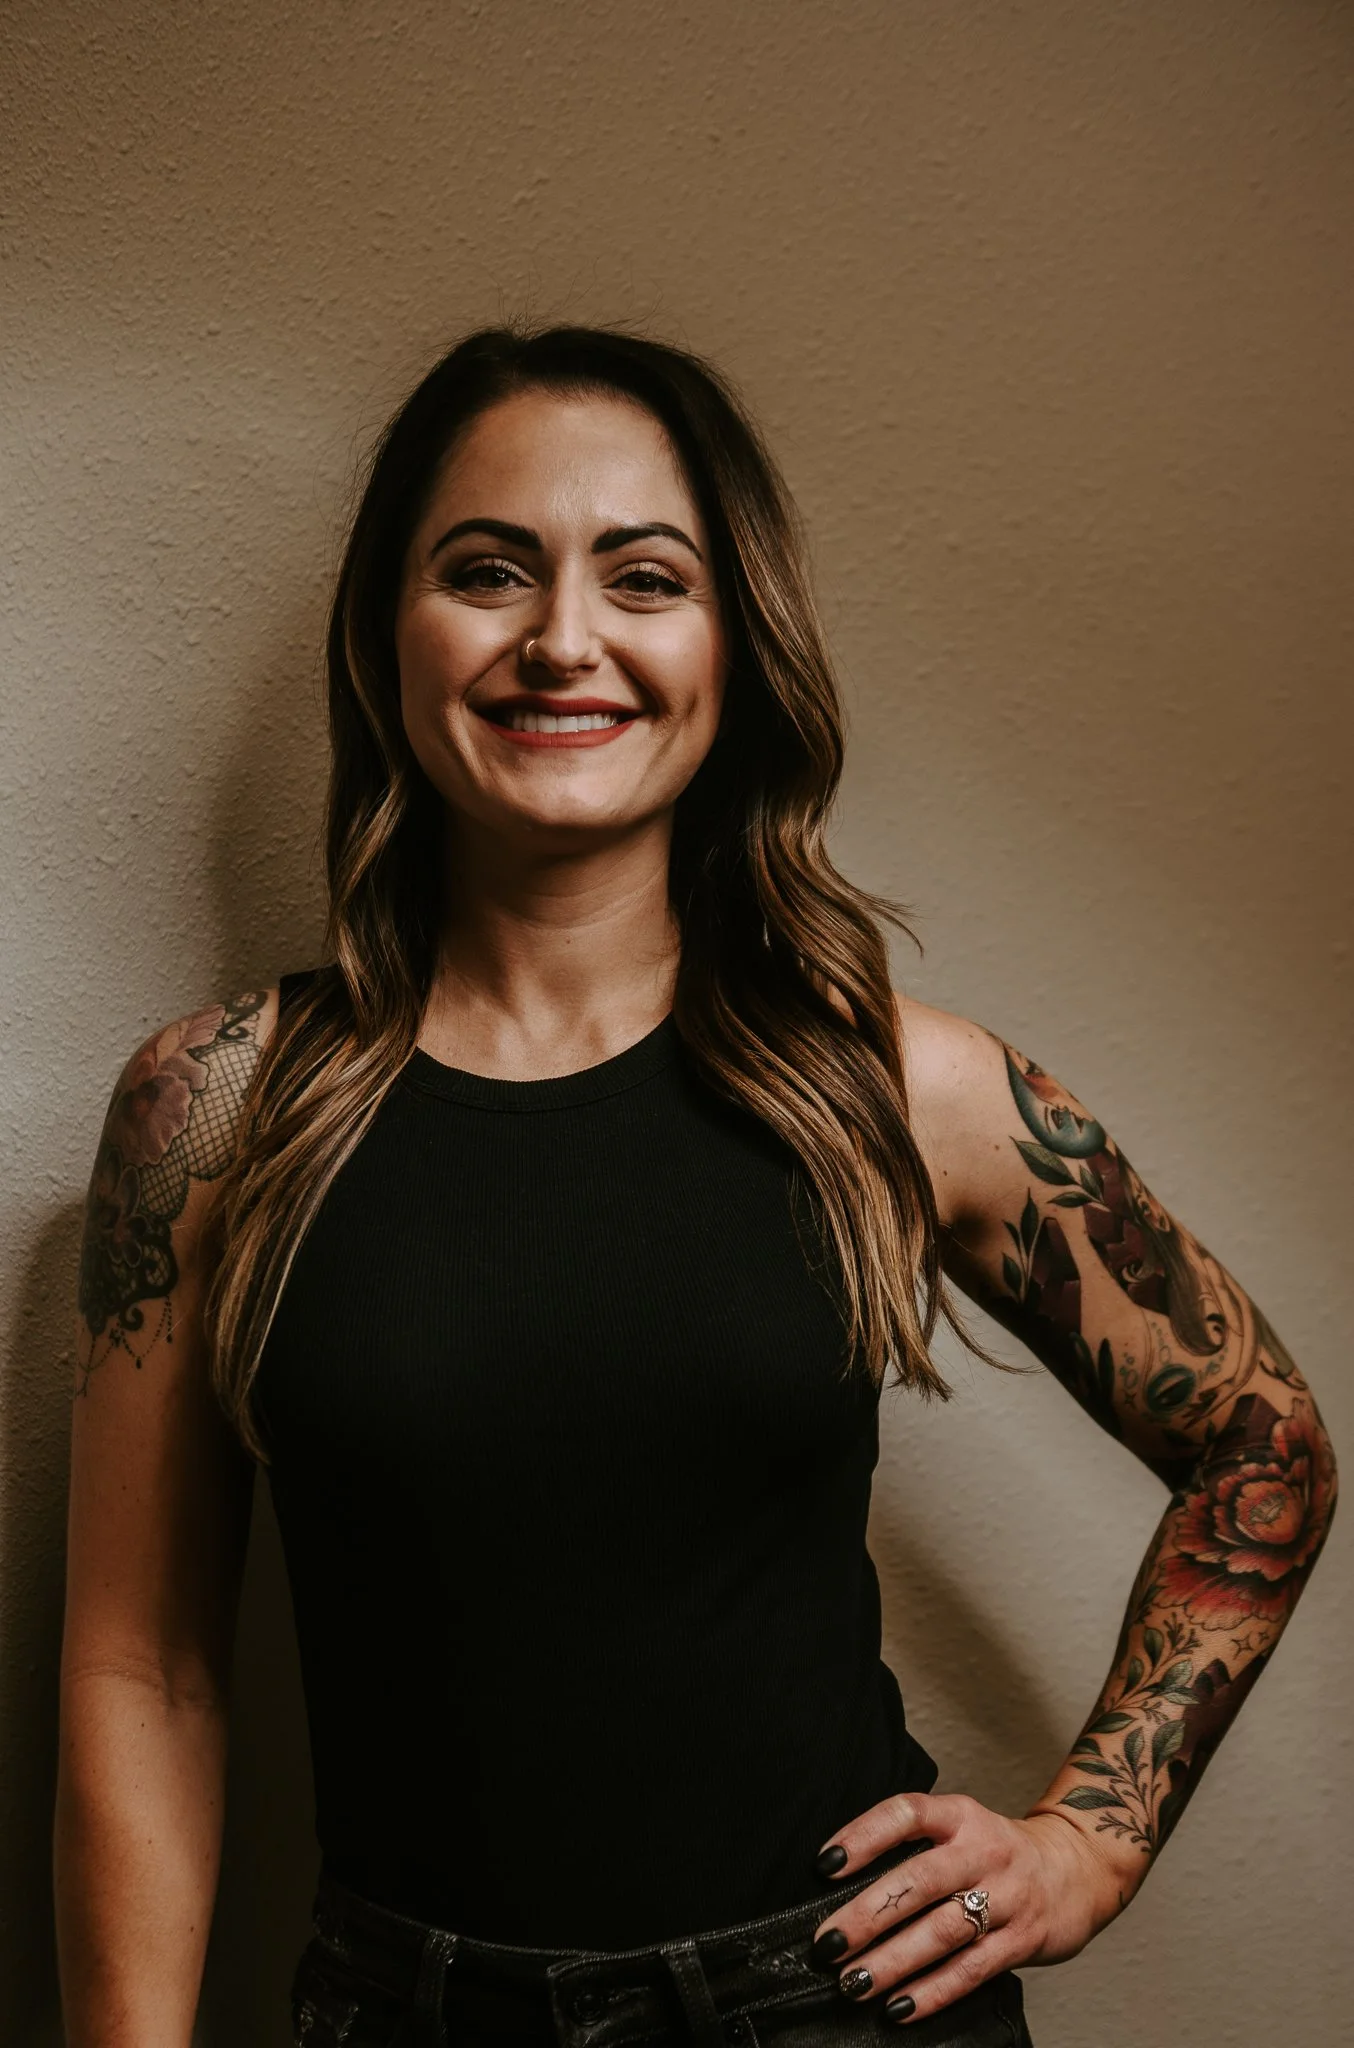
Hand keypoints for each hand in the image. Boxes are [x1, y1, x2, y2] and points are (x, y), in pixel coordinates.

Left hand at [810, 1793, 1135, 2025]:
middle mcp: (983, 1851)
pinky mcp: (1022, 1940)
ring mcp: (1006, 1897)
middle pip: (920, 1881)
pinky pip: (971, 1970)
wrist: (1075, 1869)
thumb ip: (915, 1849)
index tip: (824, 1863)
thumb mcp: (960, 1829)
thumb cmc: (997, 1852)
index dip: (864, 1835)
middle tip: (827, 1942)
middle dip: (868, 1914)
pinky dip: (932, 1992)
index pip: (906, 1813)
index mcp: (960, 1816)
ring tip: (853, 1982)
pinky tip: (898, 2007)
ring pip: (942, 1931)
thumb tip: (840, 1889)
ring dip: (893, 1961)